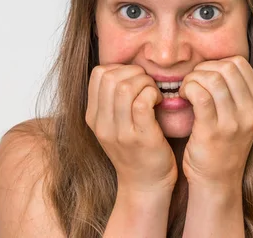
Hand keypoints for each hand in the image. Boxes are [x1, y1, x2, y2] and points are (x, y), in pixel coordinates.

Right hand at [86, 64, 177, 193]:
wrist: (145, 184)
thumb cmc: (135, 150)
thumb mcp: (114, 125)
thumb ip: (112, 100)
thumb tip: (124, 69)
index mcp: (93, 117)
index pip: (98, 74)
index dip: (120, 68)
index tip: (134, 79)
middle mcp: (102, 124)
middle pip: (111, 77)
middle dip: (134, 72)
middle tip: (147, 84)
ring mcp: (120, 132)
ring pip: (125, 87)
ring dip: (145, 83)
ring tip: (154, 93)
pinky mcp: (140, 138)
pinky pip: (142, 102)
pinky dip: (153, 94)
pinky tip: (159, 102)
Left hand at [178, 56, 252, 187]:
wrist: (217, 179)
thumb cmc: (223, 143)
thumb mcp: (240, 115)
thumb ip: (234, 90)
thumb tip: (214, 63)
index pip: (239, 63)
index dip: (217, 63)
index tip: (205, 76)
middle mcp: (251, 111)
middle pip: (227, 67)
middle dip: (204, 69)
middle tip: (193, 82)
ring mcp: (234, 122)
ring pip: (212, 78)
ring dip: (193, 78)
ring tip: (187, 90)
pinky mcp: (213, 130)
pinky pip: (200, 95)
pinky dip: (188, 89)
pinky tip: (183, 97)